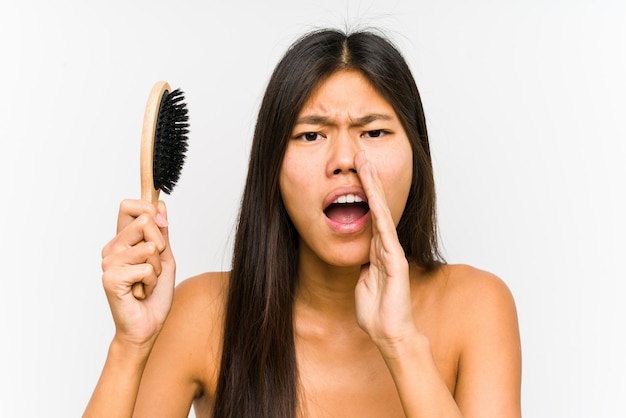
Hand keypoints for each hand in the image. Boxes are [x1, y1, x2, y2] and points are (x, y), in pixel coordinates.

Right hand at [100, 199, 175, 348]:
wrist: (147, 326)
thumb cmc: (155, 295)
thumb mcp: (165, 258)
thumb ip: (162, 232)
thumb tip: (160, 205)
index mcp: (122, 241)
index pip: (128, 206)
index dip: (148, 209)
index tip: (161, 224)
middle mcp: (112, 249)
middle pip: (144, 221)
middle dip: (160, 244)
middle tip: (154, 266)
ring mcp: (109, 263)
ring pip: (149, 247)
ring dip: (157, 268)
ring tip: (147, 282)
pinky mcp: (111, 278)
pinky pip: (146, 268)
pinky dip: (152, 282)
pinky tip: (141, 292)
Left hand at [354, 151, 416, 350]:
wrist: (389, 332)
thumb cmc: (377, 310)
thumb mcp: (362, 281)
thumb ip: (363, 265)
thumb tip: (360, 256)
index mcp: (377, 249)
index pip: (371, 213)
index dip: (364, 191)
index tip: (356, 170)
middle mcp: (386, 245)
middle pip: (378, 205)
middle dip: (369, 179)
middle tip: (361, 154)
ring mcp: (392, 251)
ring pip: (382, 212)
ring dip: (374, 188)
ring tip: (366, 163)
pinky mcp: (395, 261)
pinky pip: (385, 233)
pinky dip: (380, 213)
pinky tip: (374, 196)